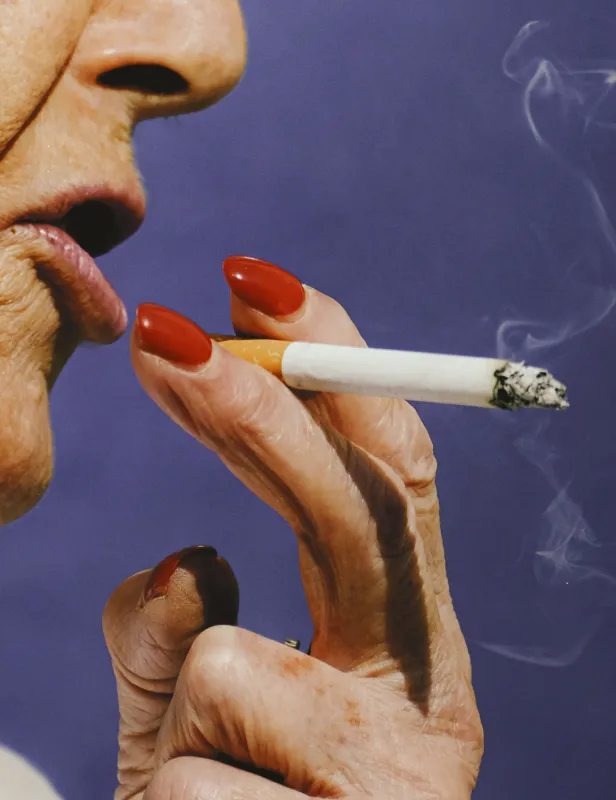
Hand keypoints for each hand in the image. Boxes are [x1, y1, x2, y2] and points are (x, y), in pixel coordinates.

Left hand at [106, 256, 482, 797]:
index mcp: (408, 646)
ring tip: (196, 795)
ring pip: (228, 664)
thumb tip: (186, 556)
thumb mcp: (187, 723)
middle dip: (257, 408)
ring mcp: (397, 780)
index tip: (254, 287)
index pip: (388, 477)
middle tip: (165, 333)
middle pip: (359, 514)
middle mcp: (428, 699)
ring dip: (171, 721)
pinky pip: (189, 781)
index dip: (332, 369)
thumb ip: (177, 636)